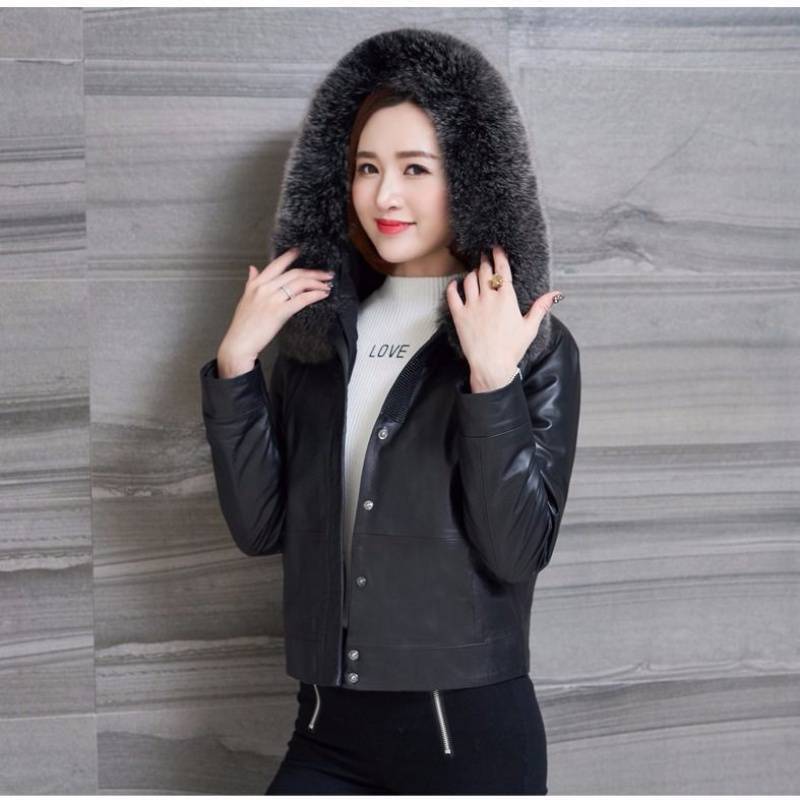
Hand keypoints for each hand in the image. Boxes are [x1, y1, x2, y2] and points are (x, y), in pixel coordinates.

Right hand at [217, 246, 333, 375]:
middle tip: (325, 274)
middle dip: (313, 272)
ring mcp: (272, 299)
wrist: (239, 343)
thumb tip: (253, 269)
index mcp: (256, 284)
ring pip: (299, 284)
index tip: (299, 251)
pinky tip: (322, 294)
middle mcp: (264, 288)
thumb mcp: (245, 298)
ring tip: (327, 285)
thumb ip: (251, 282)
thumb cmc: (243, 325)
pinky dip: (315, 295)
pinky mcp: (279, 312)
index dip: (289, 257)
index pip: (276, 265)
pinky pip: (301, 299)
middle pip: (294, 274)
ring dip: (317, 283)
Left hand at [445, 244, 563, 391]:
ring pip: (469, 280)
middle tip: (483, 254)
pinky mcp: (459, 316)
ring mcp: (472, 306)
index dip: (499, 256)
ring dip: (472, 273)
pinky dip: (453, 287)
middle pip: (484, 271)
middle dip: (484, 260)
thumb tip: (555, 294)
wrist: (492, 365)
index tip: (496, 248)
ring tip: (475, 271)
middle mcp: (488, 298)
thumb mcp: (530, 327)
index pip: (502, 270)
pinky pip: (452, 295)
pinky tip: (455, 284)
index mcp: (506, 299)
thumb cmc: (512, 349)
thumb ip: (541, 307)